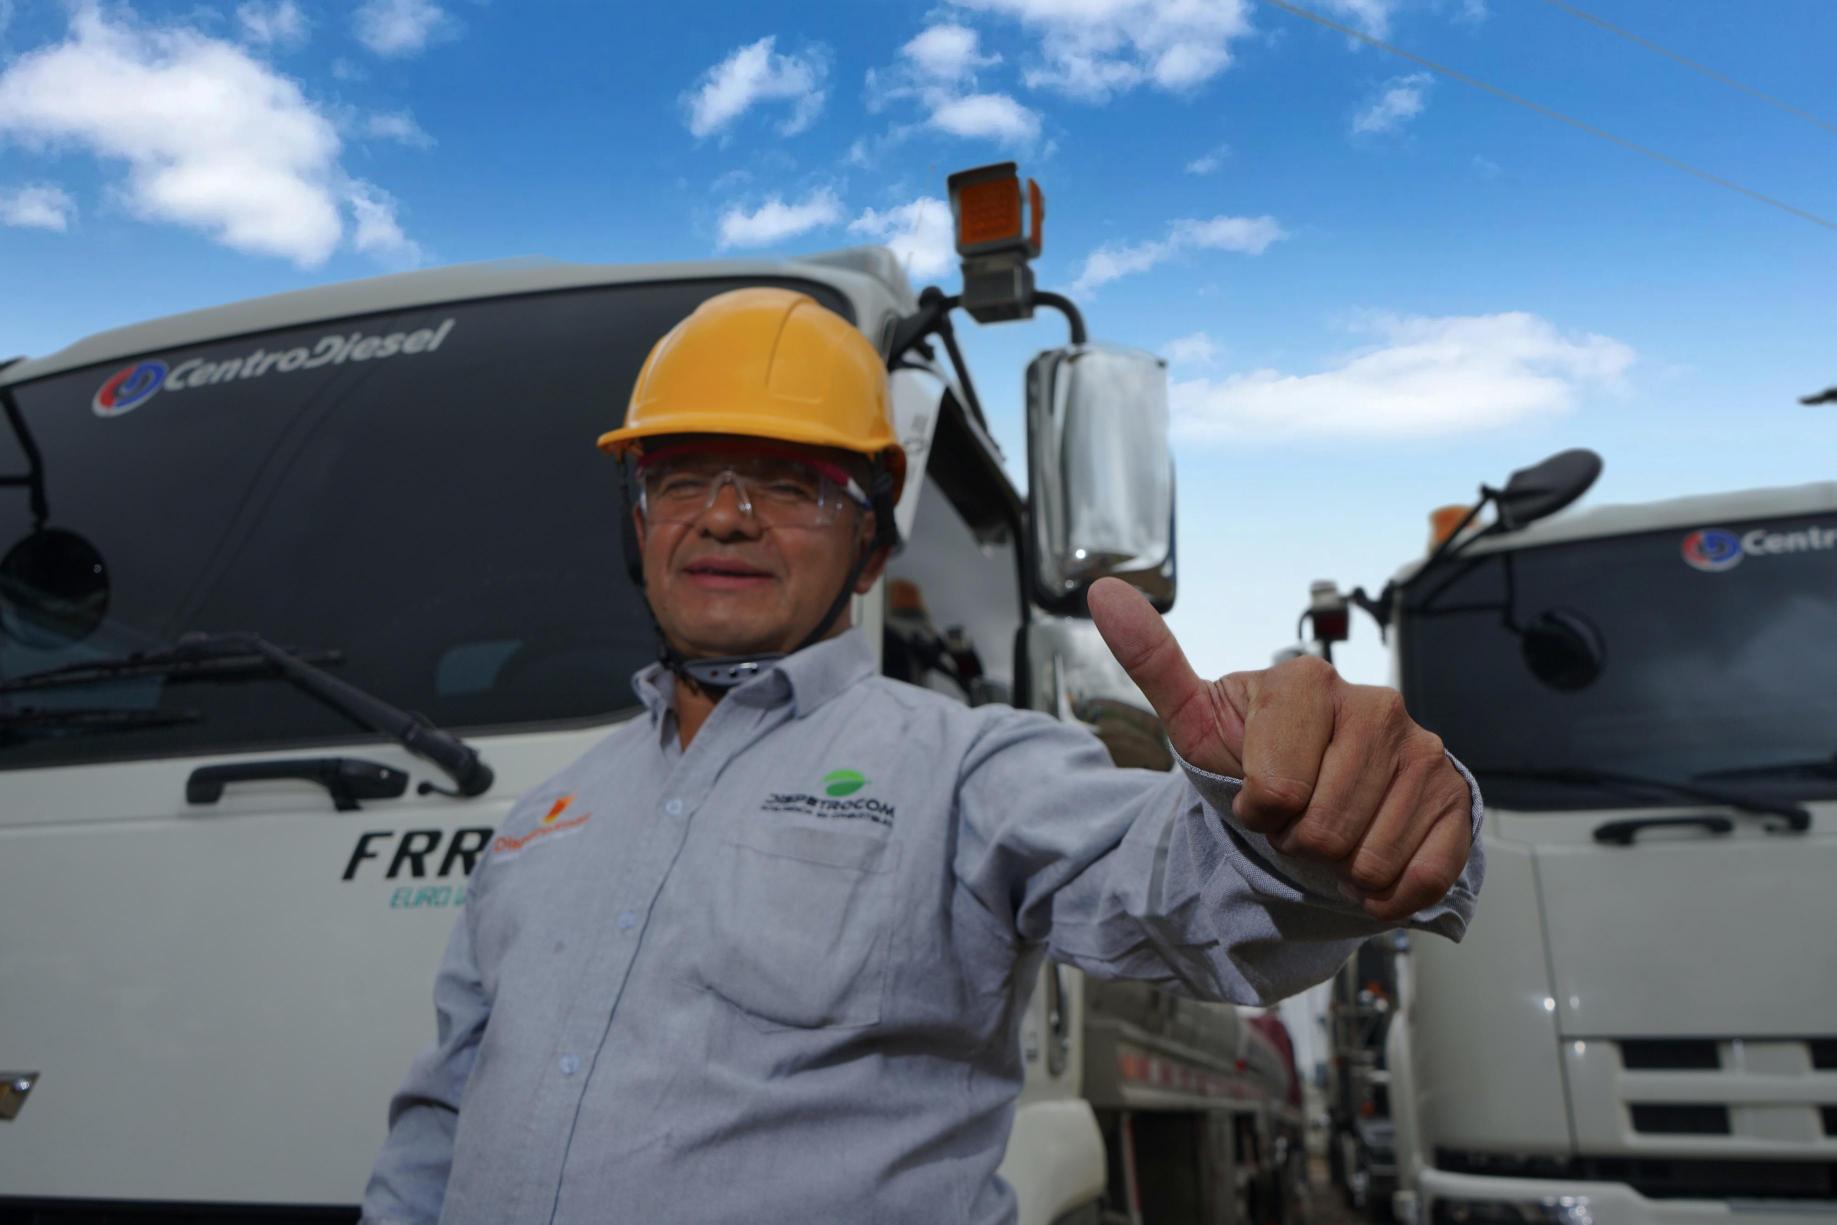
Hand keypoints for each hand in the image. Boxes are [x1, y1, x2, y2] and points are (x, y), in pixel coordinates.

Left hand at [1087, 577, 1472, 920]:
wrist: (1312, 799)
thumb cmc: (1251, 760)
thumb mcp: (1196, 721)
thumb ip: (1152, 660)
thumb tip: (1103, 592)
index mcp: (1308, 681)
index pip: (1277, 792)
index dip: (1257, 813)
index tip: (1257, 797)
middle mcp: (1376, 706)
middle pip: (1324, 830)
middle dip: (1299, 842)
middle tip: (1298, 819)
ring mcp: (1424, 750)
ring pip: (1371, 858)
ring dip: (1341, 868)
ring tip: (1333, 835)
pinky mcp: (1458, 797)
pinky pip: (1423, 876)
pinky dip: (1390, 892)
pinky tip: (1372, 865)